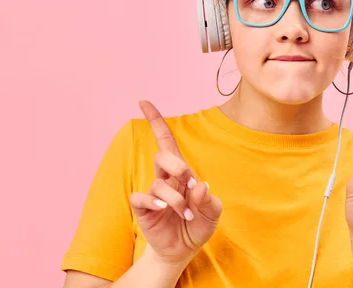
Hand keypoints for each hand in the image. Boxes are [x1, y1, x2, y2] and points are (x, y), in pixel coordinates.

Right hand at [129, 100, 222, 265]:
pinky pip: (140, 197)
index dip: (156, 121)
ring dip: (175, 198)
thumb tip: (200, 185)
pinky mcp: (144, 209)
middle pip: (164, 155)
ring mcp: (153, 193)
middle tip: (190, 183)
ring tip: (186, 214)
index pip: (167, 141)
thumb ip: (209, 200)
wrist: (183, 251)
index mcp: (182, 173)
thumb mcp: (212, 214)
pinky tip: (162, 208)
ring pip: (158, 181)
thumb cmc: (197, 225)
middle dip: (178, 166)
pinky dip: (152, 200)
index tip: (143, 102)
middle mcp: (165, 179)